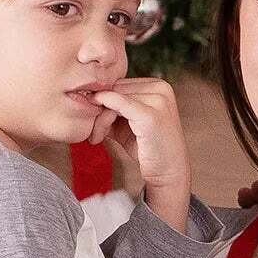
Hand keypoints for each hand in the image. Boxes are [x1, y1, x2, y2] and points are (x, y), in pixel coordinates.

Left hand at [87, 76, 191, 231]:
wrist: (170, 174)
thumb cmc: (148, 150)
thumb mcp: (128, 124)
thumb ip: (113, 109)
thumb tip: (87, 96)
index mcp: (158, 86)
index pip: (120, 84)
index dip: (104, 101)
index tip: (95, 121)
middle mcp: (161, 88)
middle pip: (116, 89)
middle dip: (100, 109)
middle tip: (94, 134)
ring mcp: (158, 100)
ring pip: (114, 97)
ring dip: (100, 118)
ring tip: (97, 138)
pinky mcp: (150, 115)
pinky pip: (117, 105)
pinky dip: (104, 117)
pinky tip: (97, 134)